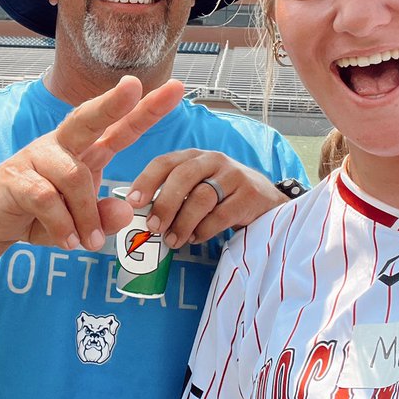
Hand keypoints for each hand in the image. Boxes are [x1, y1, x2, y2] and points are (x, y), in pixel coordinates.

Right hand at [0, 77, 185, 251]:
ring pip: (74, 176)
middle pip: (88, 118)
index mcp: (83, 150)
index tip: (176, 90)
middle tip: (133, 87)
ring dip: (86, 214)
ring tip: (89, 243)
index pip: (119, 128)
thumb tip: (126, 212)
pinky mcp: (16, 178)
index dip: (146, 110)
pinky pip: (47, 198)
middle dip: (112, 102)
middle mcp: (61, 145)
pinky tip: (68, 241)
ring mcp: (36, 158)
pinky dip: (62, 224)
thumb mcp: (79, 221)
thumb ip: (104, 217)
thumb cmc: (39, 214)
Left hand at [127, 150, 290, 246]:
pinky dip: (204, 230)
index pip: (165, 162)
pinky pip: (221, 215)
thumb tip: (141, 218)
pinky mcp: (250, 195)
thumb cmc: (220, 196)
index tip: (133, 202)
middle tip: (154, 227)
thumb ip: (173, 196)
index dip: (146, 181)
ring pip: (202, 197)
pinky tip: (196, 238)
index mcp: (193, 157)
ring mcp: (233, 175)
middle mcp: (212, 160)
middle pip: (183, 176)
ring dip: (183, 223)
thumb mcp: (196, 187)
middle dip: (165, 203)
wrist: (265, 200)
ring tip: (173, 241)